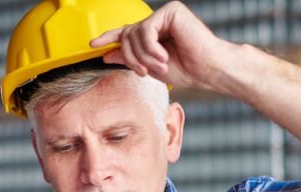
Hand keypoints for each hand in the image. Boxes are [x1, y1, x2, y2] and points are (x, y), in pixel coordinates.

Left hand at [90, 1, 231, 91]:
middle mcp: (158, 21)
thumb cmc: (185, 70)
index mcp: (154, 33)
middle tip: (142, 72)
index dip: (108, 37)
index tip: (93, 44)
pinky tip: (164, 56)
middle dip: (130, 57)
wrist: (207, 69)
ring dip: (142, 56)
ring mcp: (164, 14)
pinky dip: (150, 47)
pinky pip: (146, 30)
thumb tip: (106, 54)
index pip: (126, 32)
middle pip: (127, 35)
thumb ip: (129, 59)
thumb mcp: (149, 67)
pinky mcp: (171, 11)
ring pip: (134, 34)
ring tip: (159, 66)